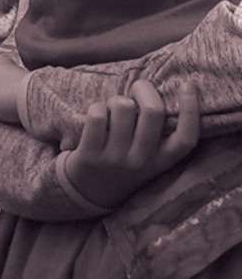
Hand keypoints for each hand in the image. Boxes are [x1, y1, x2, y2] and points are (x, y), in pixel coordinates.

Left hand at [61, 79, 199, 210]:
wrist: (88, 193)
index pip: (186, 138)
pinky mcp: (90, 156)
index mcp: (162, 161)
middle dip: (144, 89)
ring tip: (113, 110)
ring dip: (116, 100)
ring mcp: (116, 159)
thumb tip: (155, 90)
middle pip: (153, 111)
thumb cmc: (123, 162)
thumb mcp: (149, 157)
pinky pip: (97, 115)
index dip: (191, 110)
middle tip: (137, 89)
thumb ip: (156, 132)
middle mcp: (142, 161)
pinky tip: (98, 117)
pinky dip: (97, 108)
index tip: (187, 85)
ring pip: (122, 107)